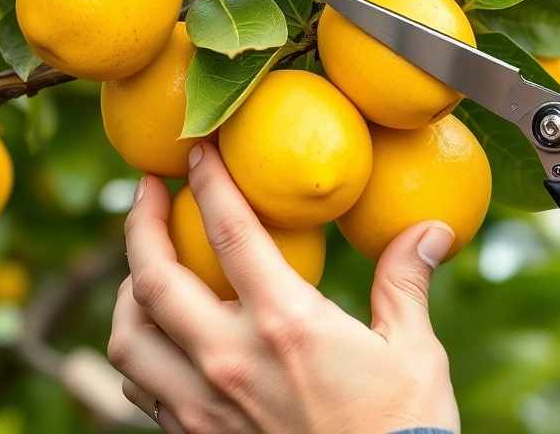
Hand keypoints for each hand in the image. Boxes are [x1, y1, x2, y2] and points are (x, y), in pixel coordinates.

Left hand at [108, 143, 459, 432]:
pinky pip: (142, 388)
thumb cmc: (403, 428)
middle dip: (140, 225)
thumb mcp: (413, 350)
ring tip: (146, 269)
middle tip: (147, 194)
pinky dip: (140, 350)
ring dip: (129, 293)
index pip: (231, 234)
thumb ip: (406, 281)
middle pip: (154, 280)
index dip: (209, 183)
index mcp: (287, 325)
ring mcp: (207, 406)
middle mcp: (232, 361)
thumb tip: (430, 230)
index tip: (197, 154)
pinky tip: (162, 337)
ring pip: (130, 337)